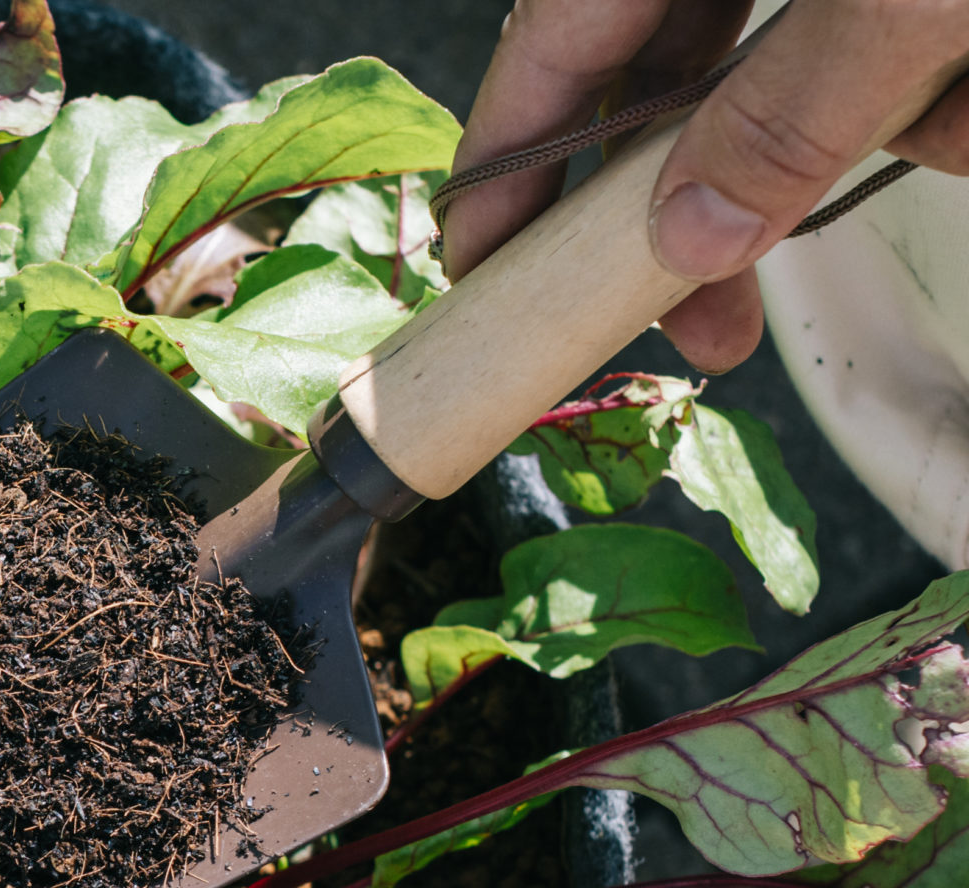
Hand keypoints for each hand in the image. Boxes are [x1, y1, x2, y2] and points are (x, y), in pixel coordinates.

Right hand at [444, 0, 968, 372]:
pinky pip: (918, 71)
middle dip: (722, 203)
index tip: (486, 273)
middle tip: (710, 326)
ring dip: (902, 132)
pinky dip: (961, 94)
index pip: (558, 43)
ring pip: (825, 87)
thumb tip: (695, 236)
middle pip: (685, 82)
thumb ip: (794, 110)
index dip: (507, 166)